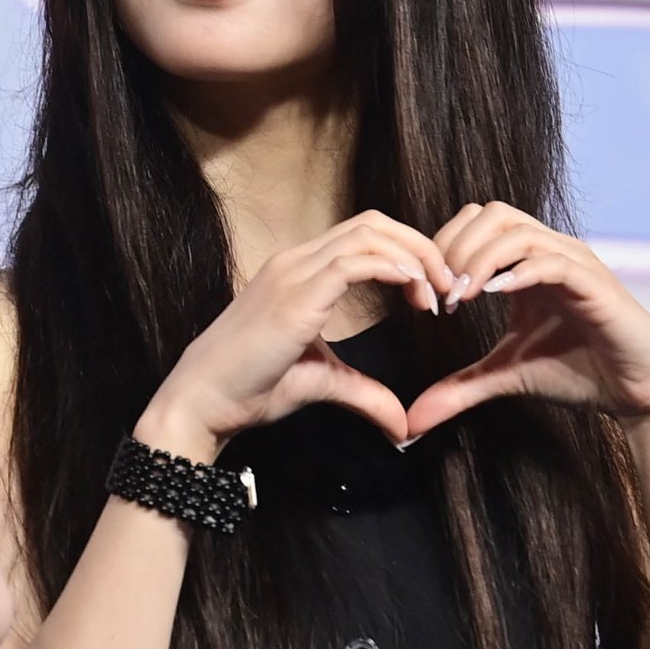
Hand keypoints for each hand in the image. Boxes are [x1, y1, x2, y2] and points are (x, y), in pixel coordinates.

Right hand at [158, 210, 455, 449]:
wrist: (202, 402)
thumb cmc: (249, 390)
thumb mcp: (322, 383)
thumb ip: (364, 394)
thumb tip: (402, 425)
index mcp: (299, 271)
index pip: (364, 235)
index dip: (406, 253)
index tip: (431, 293)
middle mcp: (296, 261)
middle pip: (373, 223)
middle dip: (419, 247)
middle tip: (447, 287)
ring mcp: (293, 272)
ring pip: (369, 233)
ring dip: (414, 257)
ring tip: (436, 294)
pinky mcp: (296, 295)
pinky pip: (356, 261)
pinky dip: (395, 270)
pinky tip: (414, 295)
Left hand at [404, 200, 649, 438]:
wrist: (637, 391)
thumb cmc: (578, 372)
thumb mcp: (506, 377)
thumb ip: (459, 388)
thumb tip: (412, 421)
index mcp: (525, 263)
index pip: (474, 224)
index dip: (442, 251)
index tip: (427, 297)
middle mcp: (549, 252)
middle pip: (490, 213)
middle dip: (455, 247)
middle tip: (439, 293)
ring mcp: (574, 263)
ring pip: (517, 230)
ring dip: (479, 259)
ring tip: (461, 297)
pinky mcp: (595, 284)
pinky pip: (553, 261)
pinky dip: (520, 272)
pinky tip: (495, 296)